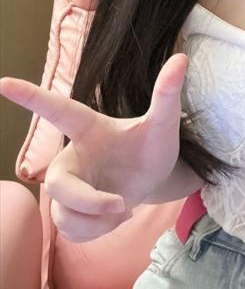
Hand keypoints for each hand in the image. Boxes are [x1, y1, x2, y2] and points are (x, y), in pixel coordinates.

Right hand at [0, 52, 187, 242]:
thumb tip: (181, 59)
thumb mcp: (164, 122)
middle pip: (56, 184)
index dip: (30, 96)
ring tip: (124, 207)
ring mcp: (68, 185)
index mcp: (88, 127)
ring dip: (98, 221)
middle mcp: (71, 155)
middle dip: (88, 202)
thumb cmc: (153, 143)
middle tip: (122, 204)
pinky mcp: (69, 210)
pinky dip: (97, 232)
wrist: (156, 177)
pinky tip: (114, 217)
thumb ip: (167, 94)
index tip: (2, 81)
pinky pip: (71, 231)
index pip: (56, 110)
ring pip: (65, 214)